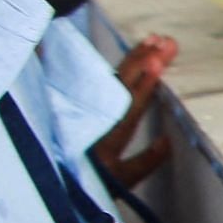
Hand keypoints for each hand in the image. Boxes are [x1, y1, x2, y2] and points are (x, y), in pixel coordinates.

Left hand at [94, 36, 176, 187]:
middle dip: (144, 61)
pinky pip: (107, 79)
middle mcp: (100, 115)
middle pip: (123, 83)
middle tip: (165, 41)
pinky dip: (123, 65)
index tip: (158, 63)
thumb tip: (168, 140)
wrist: (54, 182)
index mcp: (111, 135)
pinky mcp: (87, 102)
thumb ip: (145, 161)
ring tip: (153, 40)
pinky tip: (135, 55)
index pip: (130, 104)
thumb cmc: (93, 181)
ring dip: (135, 58)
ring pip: (115, 77)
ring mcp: (92, 106)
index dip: (144, 83)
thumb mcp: (121, 180)